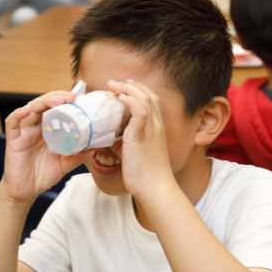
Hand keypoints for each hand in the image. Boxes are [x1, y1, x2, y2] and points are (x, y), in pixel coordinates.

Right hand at [1, 91, 88, 203]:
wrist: (26, 192)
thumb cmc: (43, 175)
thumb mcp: (66, 163)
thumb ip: (79, 154)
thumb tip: (96, 147)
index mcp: (48, 129)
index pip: (57, 109)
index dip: (67, 102)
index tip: (81, 99)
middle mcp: (36, 126)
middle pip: (45, 104)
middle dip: (58, 97)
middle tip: (73, 97)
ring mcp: (24, 131)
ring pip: (31, 108)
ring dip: (44, 101)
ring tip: (59, 100)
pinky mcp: (12, 138)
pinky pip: (13, 121)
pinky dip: (21, 113)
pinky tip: (30, 110)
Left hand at [108, 80, 175, 202]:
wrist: (155, 188)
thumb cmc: (147, 176)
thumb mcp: (138, 154)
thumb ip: (129, 143)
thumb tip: (114, 140)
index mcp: (157, 129)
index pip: (152, 102)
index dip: (139, 92)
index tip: (125, 88)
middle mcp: (157, 126)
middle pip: (149, 95)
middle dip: (132, 86)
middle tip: (116, 83)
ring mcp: (151, 129)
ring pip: (145, 98)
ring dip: (128, 89)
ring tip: (113, 86)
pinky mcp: (142, 135)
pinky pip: (140, 110)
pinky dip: (130, 100)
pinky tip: (120, 97)